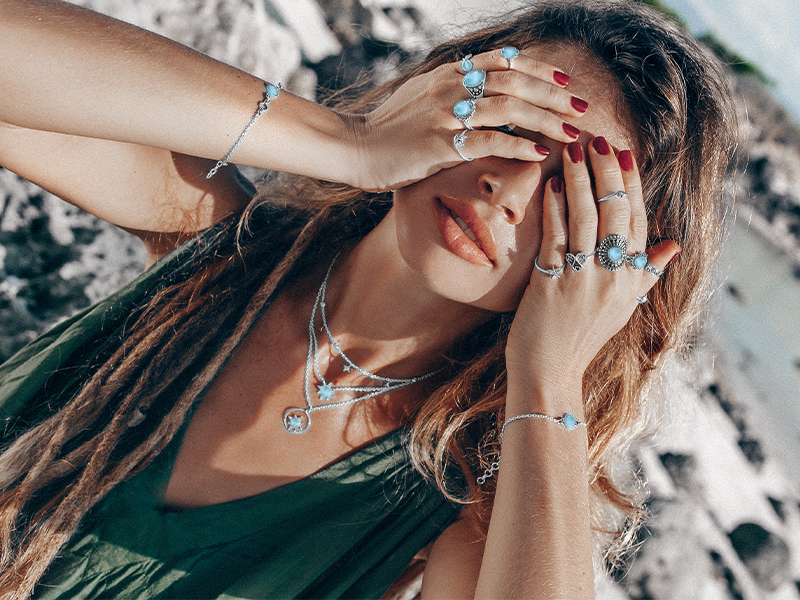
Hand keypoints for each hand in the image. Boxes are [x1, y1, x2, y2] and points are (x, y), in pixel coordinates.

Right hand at [349, 48, 588, 190]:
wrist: (352, 147)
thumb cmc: (386, 130)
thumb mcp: (419, 98)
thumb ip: (449, 92)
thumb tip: (477, 92)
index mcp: (447, 75)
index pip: (503, 62)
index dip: (537, 69)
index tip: (563, 79)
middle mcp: (450, 87)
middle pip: (514, 82)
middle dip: (553, 94)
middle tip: (581, 107)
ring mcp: (444, 114)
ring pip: (509, 108)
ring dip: (545, 119)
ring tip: (570, 131)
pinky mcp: (439, 143)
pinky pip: (489, 140)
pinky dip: (517, 145)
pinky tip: (538, 153)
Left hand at [505, 136, 678, 405]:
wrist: (549, 371)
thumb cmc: (582, 338)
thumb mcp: (623, 307)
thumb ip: (646, 274)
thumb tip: (673, 246)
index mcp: (632, 280)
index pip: (639, 222)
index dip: (632, 185)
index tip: (624, 154)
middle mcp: (613, 278)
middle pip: (616, 213)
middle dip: (609, 172)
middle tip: (600, 140)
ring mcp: (583, 280)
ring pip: (586, 219)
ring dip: (580, 180)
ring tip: (574, 150)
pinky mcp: (551, 283)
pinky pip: (556, 236)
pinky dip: (554, 208)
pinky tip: (551, 184)